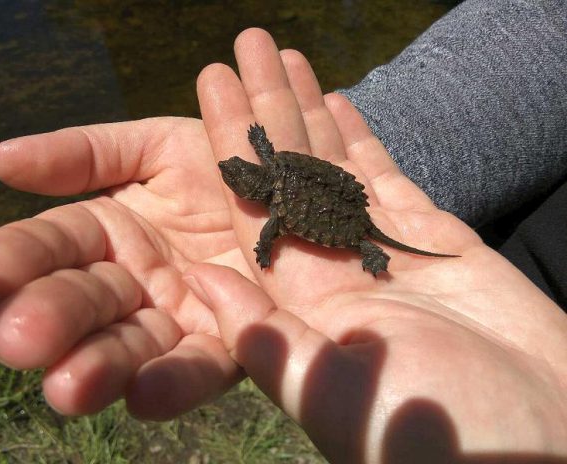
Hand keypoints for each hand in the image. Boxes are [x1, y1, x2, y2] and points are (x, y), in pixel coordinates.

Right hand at [0, 118, 250, 416]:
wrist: (297, 182)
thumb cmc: (221, 159)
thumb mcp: (155, 146)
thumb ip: (86, 154)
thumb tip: (1, 160)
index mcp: (109, 231)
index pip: (51, 244)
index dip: (13, 259)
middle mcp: (134, 282)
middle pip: (82, 302)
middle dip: (51, 320)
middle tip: (18, 341)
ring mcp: (177, 317)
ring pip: (128, 347)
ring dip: (96, 368)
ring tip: (67, 387)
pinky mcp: (226, 345)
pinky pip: (197, 368)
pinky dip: (171, 384)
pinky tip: (144, 395)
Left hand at [188, 29, 566, 461]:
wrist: (538, 443)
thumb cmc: (437, 436)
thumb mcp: (335, 392)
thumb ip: (266, 338)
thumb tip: (200, 282)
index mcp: (300, 302)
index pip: (252, 207)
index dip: (231, 144)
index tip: (211, 85)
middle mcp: (331, 268)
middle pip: (288, 173)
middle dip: (265, 109)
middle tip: (243, 45)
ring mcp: (380, 249)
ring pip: (335, 165)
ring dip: (307, 111)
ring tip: (282, 56)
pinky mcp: (433, 240)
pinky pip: (386, 178)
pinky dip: (362, 137)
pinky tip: (336, 98)